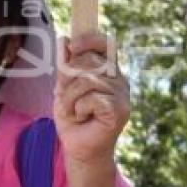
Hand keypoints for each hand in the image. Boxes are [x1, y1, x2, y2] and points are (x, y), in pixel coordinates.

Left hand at [54, 32, 129, 165]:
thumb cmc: (73, 116)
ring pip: (86, 80)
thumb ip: (66, 65)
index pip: (105, 44)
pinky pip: (91, 98)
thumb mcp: (64, 87)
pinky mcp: (120, 110)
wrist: (78, 147)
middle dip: (68, 78)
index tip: (72, 46)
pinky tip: (83, 118)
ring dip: (69, 97)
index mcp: (107, 71)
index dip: (90, 40)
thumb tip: (64, 39)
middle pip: (89, 60)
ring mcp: (122, 94)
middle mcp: (118, 79)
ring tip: (73, 110)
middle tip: (66, 96)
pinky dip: (78, 108)